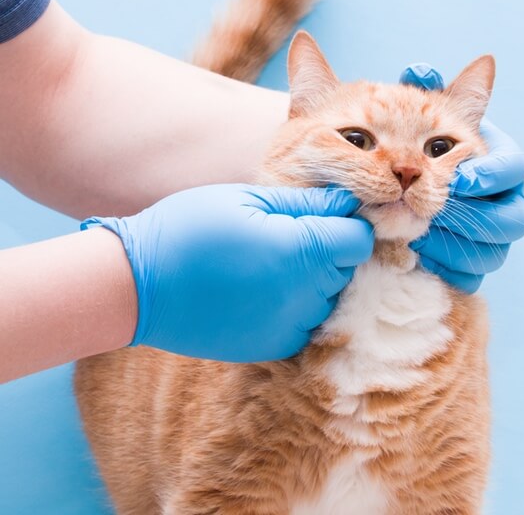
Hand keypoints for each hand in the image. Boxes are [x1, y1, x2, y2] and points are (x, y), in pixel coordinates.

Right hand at [82, 184, 372, 361]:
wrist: (139, 286)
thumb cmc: (190, 229)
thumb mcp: (247, 200)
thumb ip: (305, 203)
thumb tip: (347, 201)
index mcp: (301, 253)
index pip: (360, 240)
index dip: (348, 222)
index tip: (326, 213)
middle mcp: (305, 297)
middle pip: (347, 269)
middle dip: (330, 248)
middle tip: (288, 233)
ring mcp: (290, 327)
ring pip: (329, 297)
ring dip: (313, 279)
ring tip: (268, 263)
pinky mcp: (274, 347)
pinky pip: (306, 322)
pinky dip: (295, 304)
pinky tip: (260, 289)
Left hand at [400, 64, 523, 292]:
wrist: (404, 195)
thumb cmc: (418, 153)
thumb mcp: (418, 124)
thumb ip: (422, 99)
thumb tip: (418, 70)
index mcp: (496, 163)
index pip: (513, 169)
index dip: (492, 175)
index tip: (463, 178)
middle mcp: (503, 201)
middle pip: (512, 220)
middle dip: (473, 218)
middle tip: (433, 214)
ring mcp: (490, 238)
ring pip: (493, 253)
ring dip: (455, 246)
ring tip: (418, 236)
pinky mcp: (472, 264)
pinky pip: (471, 277)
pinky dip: (447, 268)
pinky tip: (419, 258)